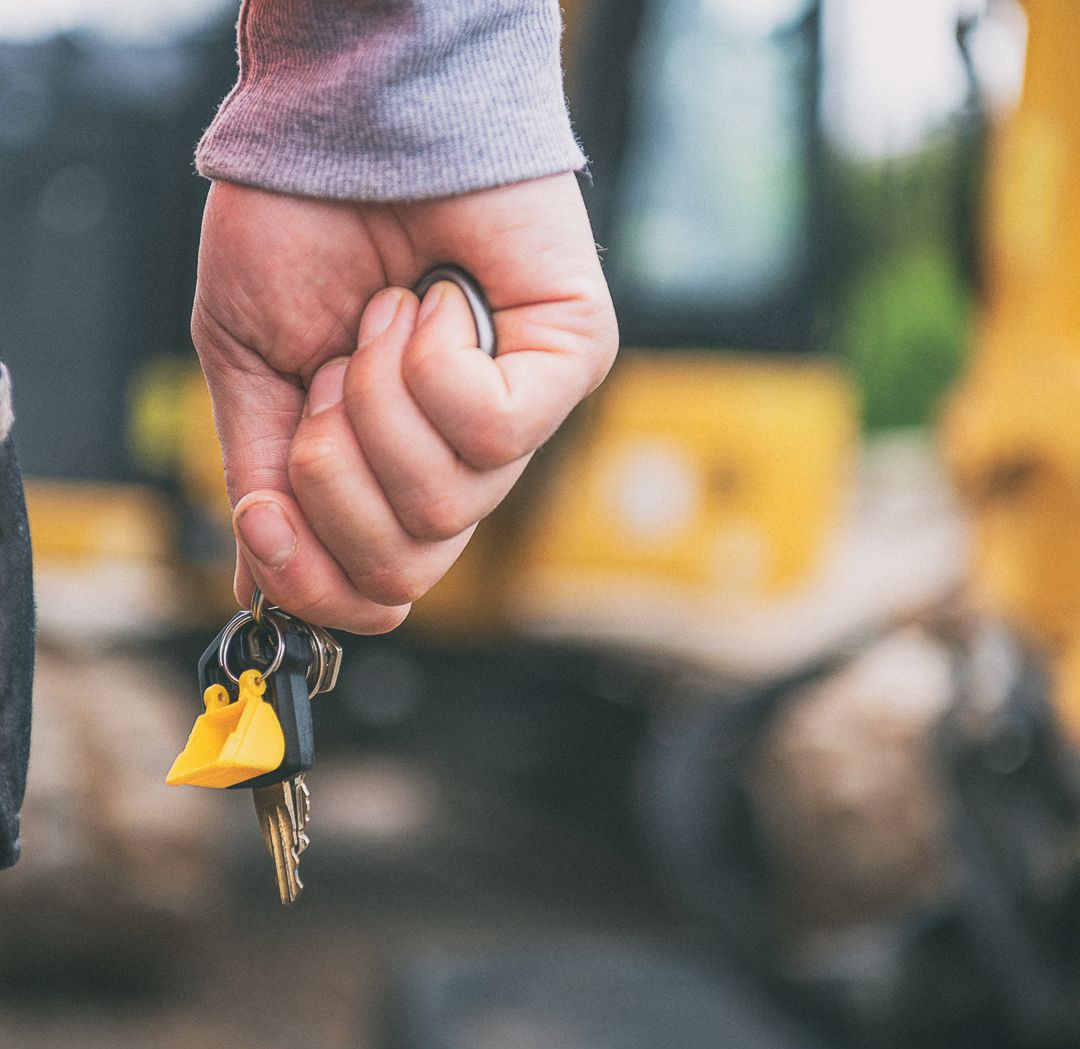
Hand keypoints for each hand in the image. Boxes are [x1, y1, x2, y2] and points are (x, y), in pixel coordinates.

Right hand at [191, 173, 617, 631]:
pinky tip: (433, 299)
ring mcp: (525, 416)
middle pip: (409, 563)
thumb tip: (256, 590)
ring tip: (383, 316)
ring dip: (377, 403)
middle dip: (336, 480)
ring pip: (444, 504)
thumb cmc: (301, 233)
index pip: (384, 585)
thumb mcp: (255, 373)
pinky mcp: (572, 362)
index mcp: (395, 467)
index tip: (269, 529)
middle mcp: (465, 459)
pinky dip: (431, 363)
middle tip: (330, 377)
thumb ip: (264, 484)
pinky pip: (493, 430)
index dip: (321, 585)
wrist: (342, 124)